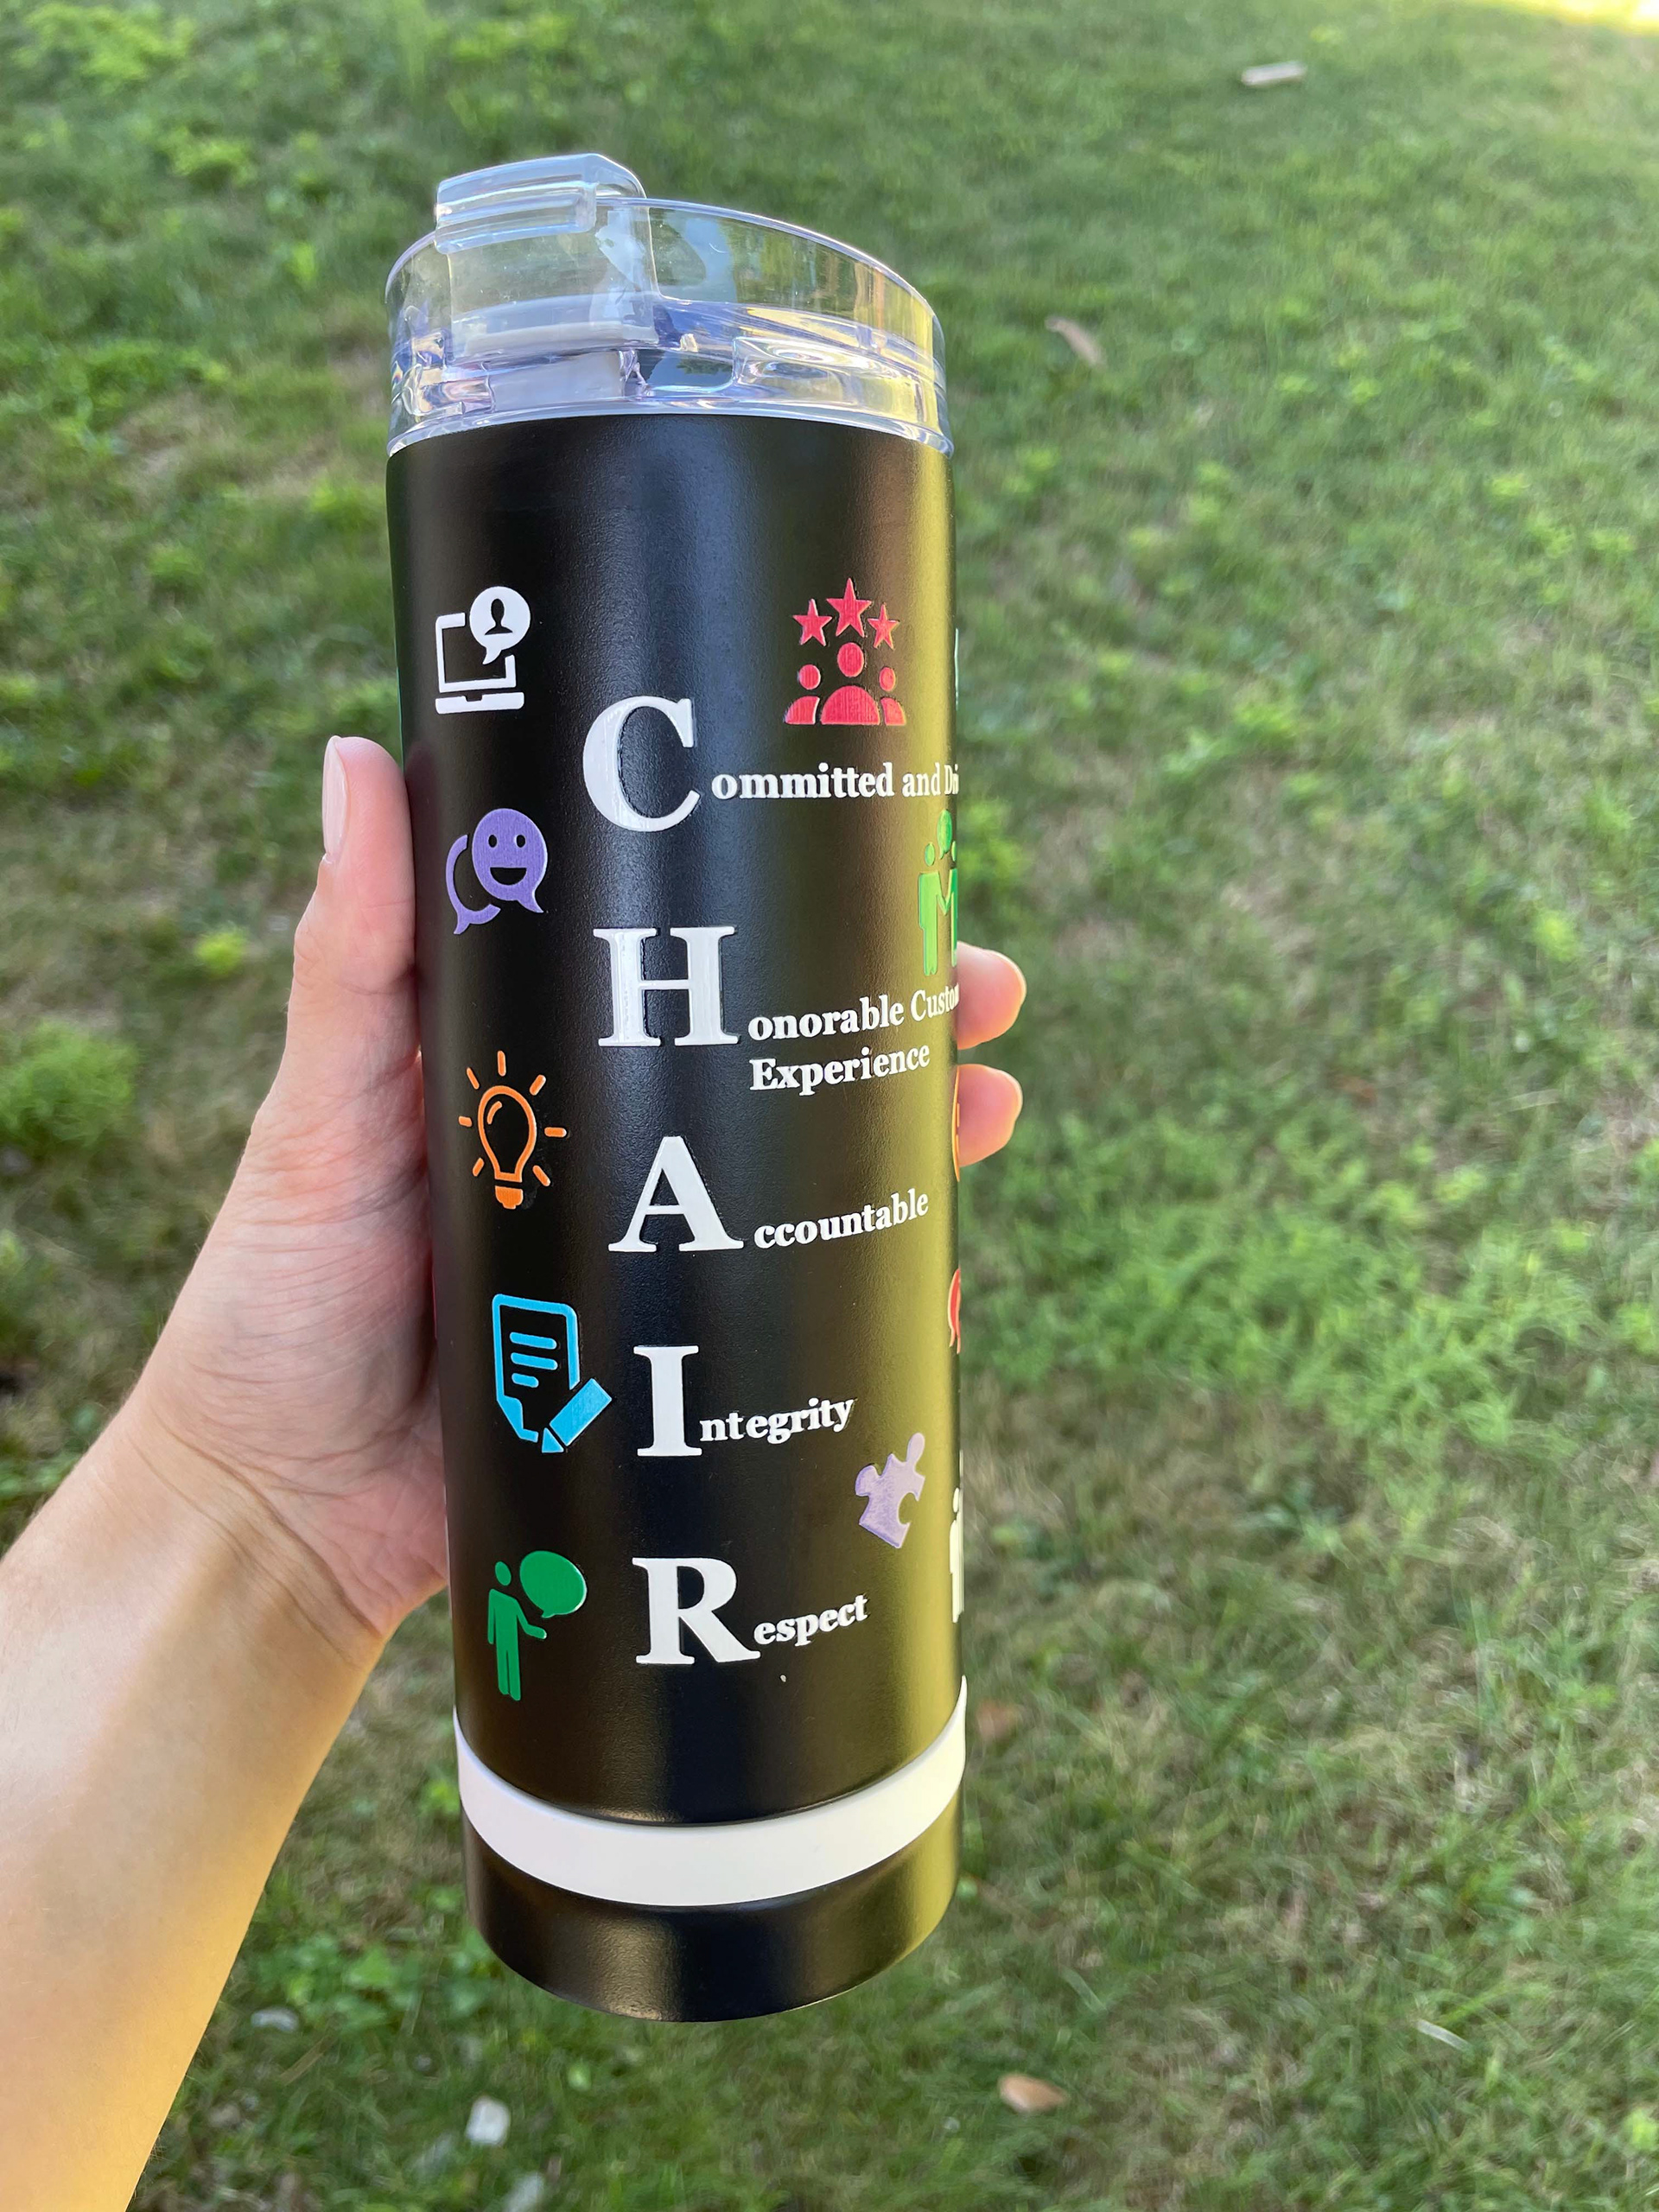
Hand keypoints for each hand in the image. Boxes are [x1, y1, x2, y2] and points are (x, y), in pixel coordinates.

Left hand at [131, 738, 1026, 1650]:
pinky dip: (885, 1310)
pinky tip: (945, 1294)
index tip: (887, 872)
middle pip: (787, 1079)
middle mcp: (629, 1165)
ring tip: (991, 1116)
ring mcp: (666, 1272)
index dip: (797, 924)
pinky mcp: (683, 1375)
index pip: (698, 977)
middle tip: (985, 999)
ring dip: (919, 1153)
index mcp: (557, 1079)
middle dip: (901, 1034)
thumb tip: (353, 757)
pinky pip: (805, 1335)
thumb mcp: (320, 1109)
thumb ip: (351, 957)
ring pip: (818, 1197)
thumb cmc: (279, 1294)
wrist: (279, 1511)